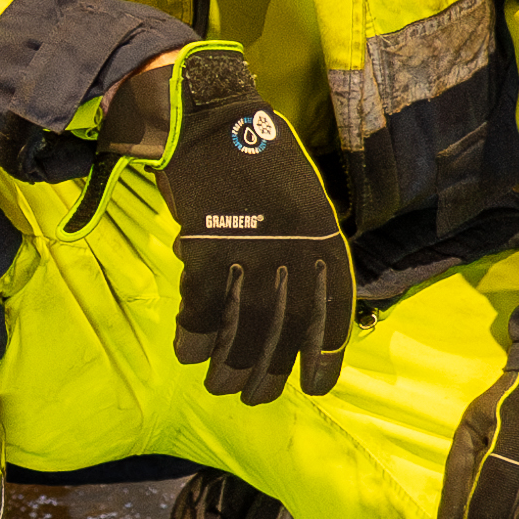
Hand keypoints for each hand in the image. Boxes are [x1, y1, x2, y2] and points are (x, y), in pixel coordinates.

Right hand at [131, 45, 353, 403]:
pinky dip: (193, 334)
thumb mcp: (303, 203)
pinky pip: (201, 306)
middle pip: (284, 329)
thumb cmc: (257, 163)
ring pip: (242, 327)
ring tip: (219, 386)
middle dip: (268, 372)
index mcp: (323, 240)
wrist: (212, 120)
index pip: (331, 312)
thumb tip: (294, 309)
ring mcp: (252, 250)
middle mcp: (294, 250)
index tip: (315, 387)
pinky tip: (186, 350)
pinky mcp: (208, 247)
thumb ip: (305, 254)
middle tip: (253, 397)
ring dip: (229, 364)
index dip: (323, 356)